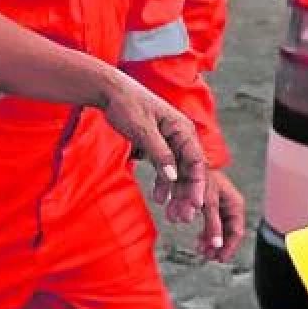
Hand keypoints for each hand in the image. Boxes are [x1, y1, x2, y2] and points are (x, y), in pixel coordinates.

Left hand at [98, 76, 207, 225]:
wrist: (110, 91)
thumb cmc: (126, 104)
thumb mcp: (142, 129)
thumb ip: (159, 153)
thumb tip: (173, 176)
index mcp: (182, 128)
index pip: (196, 160)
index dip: (197, 184)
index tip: (196, 204)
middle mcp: (181, 135)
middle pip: (189, 169)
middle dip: (188, 194)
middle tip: (184, 217)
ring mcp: (170, 140)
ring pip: (178, 171)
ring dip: (176, 192)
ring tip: (173, 214)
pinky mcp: (159, 144)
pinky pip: (166, 167)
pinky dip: (164, 183)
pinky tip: (159, 198)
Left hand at [198, 170, 247, 262]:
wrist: (189, 161)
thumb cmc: (203, 176)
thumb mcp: (209, 201)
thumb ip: (213, 224)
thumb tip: (217, 245)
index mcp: (235, 205)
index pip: (236, 232)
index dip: (228, 247)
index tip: (219, 258)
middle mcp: (229, 207)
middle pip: (228, 233)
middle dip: (218, 246)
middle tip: (208, 256)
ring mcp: (220, 207)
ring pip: (218, 230)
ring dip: (210, 241)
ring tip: (202, 250)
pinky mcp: (210, 206)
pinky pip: (210, 224)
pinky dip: (204, 233)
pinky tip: (198, 240)